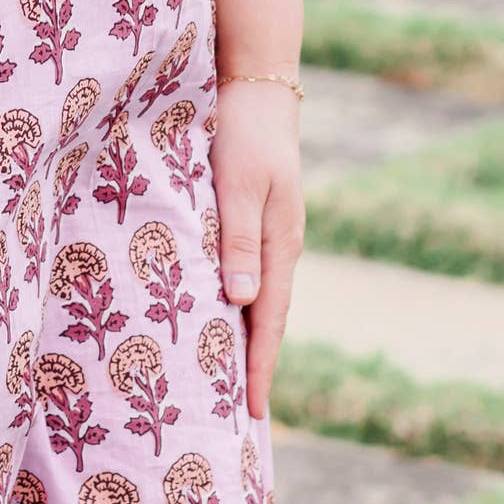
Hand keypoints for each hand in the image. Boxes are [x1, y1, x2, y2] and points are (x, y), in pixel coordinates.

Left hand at [211, 79, 304, 415]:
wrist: (257, 86)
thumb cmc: (242, 133)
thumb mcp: (238, 186)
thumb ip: (238, 241)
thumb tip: (241, 302)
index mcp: (279, 246)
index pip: (268, 321)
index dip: (260, 368)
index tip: (255, 414)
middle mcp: (278, 247)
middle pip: (267, 319)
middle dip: (256, 366)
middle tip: (243, 417)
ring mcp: (270, 235)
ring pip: (257, 300)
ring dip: (246, 340)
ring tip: (232, 382)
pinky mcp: (254, 221)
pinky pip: (248, 277)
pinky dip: (238, 308)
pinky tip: (224, 319)